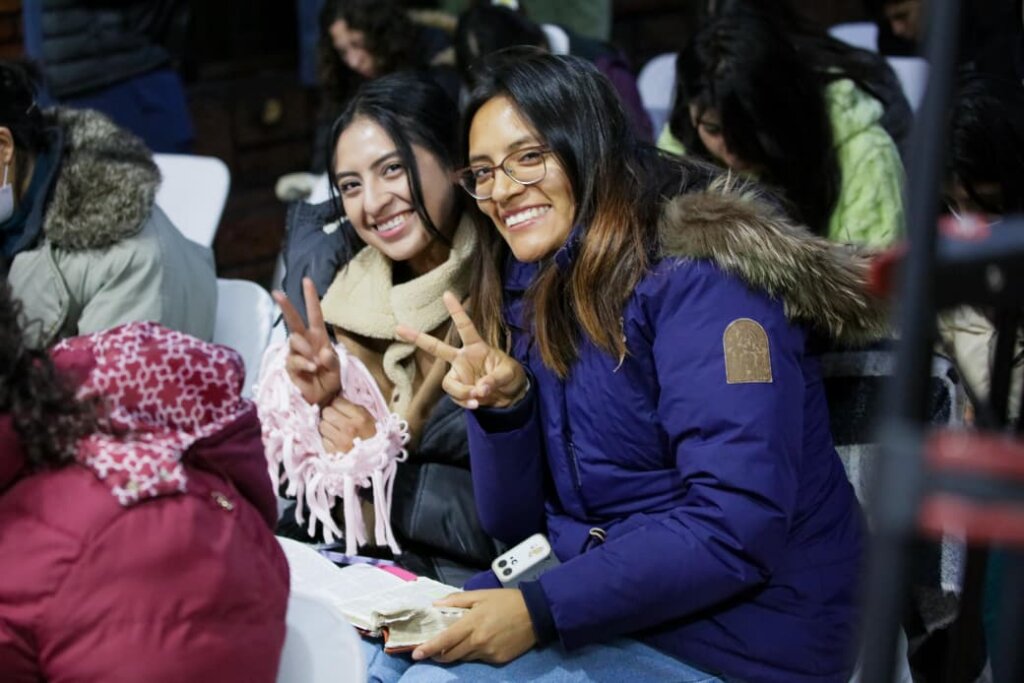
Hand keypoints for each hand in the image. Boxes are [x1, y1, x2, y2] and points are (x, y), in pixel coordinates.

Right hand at [273, 278, 340, 406]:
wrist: (324, 400)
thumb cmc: (330, 381)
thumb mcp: (337, 369)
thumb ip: (332, 360)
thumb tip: (322, 352)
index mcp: (318, 338)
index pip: (314, 314)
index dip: (310, 298)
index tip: (307, 280)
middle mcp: (305, 343)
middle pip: (294, 321)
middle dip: (286, 306)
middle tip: (277, 293)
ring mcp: (295, 354)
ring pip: (294, 340)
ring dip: (306, 350)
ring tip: (317, 364)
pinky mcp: (289, 367)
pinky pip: (294, 360)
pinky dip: (305, 364)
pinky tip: (313, 369)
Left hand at [320, 395, 375, 452]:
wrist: (375, 459)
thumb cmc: (372, 437)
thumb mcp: (368, 418)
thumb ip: (352, 408)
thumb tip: (335, 401)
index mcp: (360, 418)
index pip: (337, 402)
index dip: (338, 405)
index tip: (341, 410)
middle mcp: (349, 428)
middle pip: (326, 412)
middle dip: (330, 415)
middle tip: (336, 420)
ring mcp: (340, 441)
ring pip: (322, 425)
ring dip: (327, 427)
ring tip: (336, 431)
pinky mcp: (333, 452)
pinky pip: (322, 440)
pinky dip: (327, 440)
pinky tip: (335, 441)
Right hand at [396, 292, 527, 409]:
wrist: (510, 397)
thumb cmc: (510, 377)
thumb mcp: (509, 374)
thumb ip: (495, 379)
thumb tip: (479, 389)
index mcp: (476, 347)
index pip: (465, 327)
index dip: (456, 311)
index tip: (446, 294)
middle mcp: (462, 359)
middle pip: (437, 348)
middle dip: (417, 338)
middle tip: (398, 327)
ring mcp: (459, 375)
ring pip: (448, 383)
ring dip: (462, 391)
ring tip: (479, 396)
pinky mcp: (459, 390)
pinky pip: (456, 397)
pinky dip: (466, 402)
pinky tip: (476, 404)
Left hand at [412, 589, 536, 663]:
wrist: (535, 613)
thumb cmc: (506, 601)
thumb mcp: (481, 595)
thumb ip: (457, 600)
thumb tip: (436, 605)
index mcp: (472, 623)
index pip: (444, 640)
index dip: (429, 648)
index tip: (416, 654)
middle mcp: (478, 641)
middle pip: (451, 655)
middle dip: (438, 655)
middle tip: (433, 651)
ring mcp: (489, 652)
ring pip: (464, 658)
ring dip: (457, 653)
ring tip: (458, 643)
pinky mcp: (498, 660)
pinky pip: (480, 659)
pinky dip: (475, 653)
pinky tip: (481, 643)